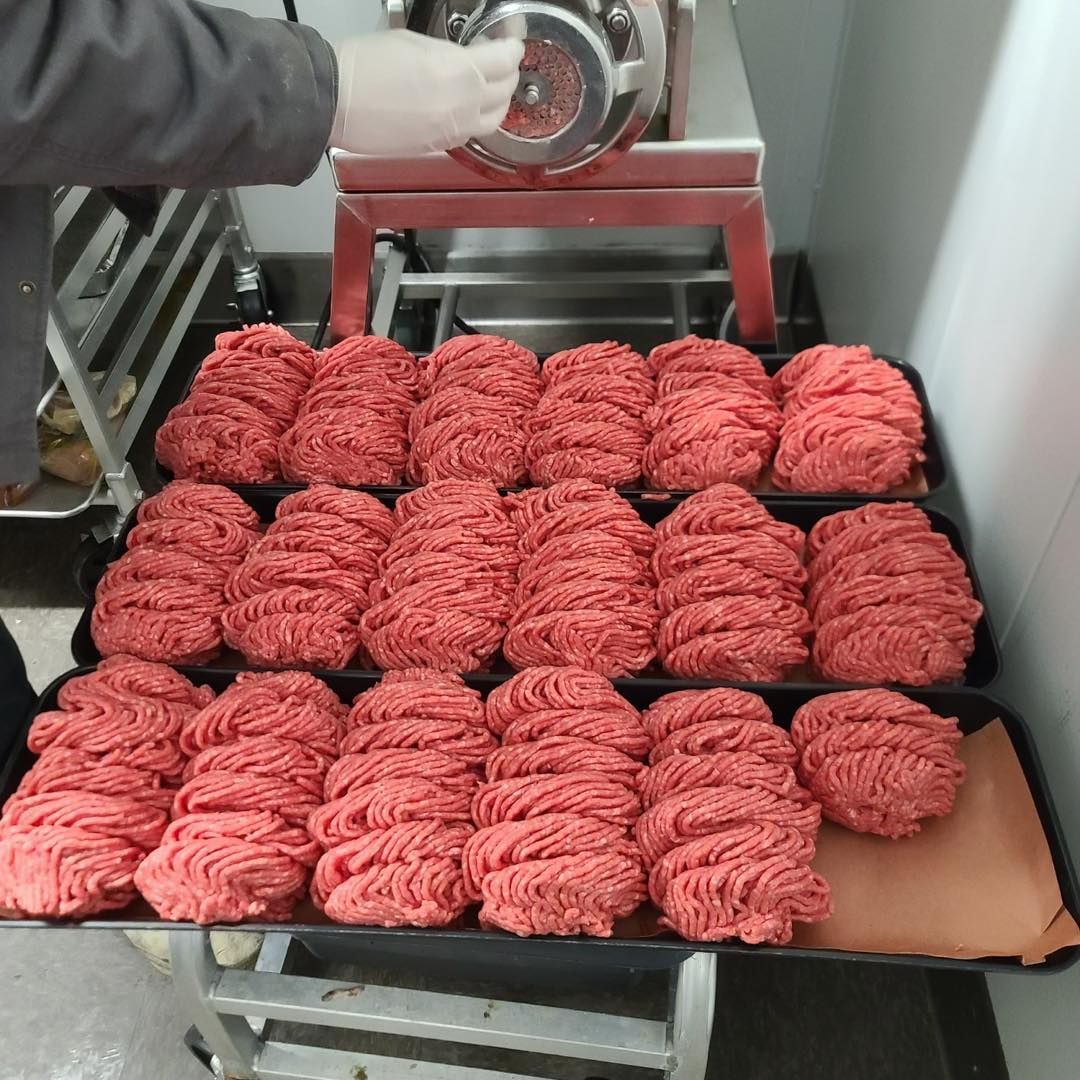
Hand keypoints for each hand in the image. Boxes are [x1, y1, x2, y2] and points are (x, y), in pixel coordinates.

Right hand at [330, 31, 523, 155]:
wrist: (335, 101)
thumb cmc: (363, 67)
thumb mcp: (414, 41)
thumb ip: (449, 52)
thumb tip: (466, 58)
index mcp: (458, 72)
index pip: (506, 60)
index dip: (513, 46)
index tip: (511, 41)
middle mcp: (461, 106)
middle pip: (506, 91)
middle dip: (508, 72)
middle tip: (501, 60)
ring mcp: (451, 131)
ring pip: (494, 120)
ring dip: (498, 101)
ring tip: (489, 87)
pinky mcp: (437, 147)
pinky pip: (470, 134)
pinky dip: (476, 119)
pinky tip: (466, 107)